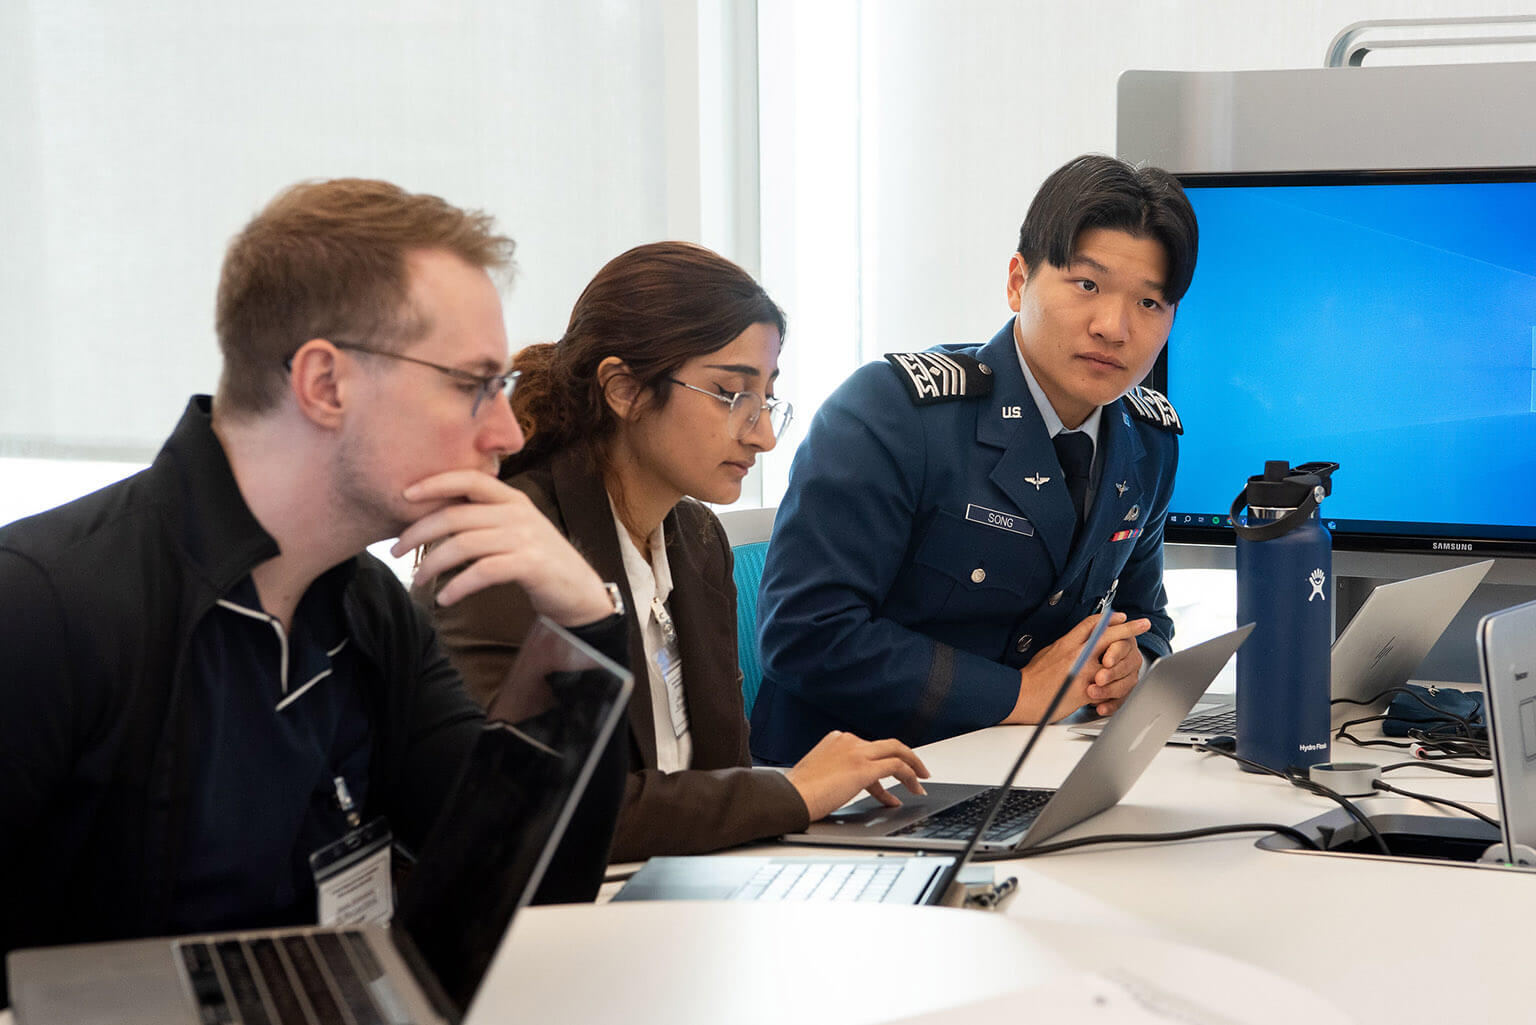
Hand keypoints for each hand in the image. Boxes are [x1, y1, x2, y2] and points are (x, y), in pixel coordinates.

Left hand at [392, 470, 612, 625]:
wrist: (578, 590)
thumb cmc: (538, 560)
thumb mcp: (515, 529)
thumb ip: (485, 518)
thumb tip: (436, 517)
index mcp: (512, 499)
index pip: (469, 478)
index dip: (435, 483)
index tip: (405, 494)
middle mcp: (518, 513)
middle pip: (456, 515)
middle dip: (418, 532)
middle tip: (394, 550)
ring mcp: (525, 538)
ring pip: (463, 545)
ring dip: (432, 564)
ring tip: (418, 580)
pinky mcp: (529, 565)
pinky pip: (482, 572)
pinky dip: (458, 587)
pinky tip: (446, 598)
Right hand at [784, 731, 930, 820]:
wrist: (789, 797)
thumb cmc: (797, 793)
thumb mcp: (818, 775)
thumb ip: (836, 774)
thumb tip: (847, 786)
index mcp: (835, 740)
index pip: (868, 749)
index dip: (883, 765)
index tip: (888, 780)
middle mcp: (847, 740)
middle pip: (888, 744)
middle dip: (907, 757)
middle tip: (919, 770)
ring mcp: (856, 752)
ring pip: (897, 751)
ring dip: (913, 767)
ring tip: (921, 782)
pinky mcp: (863, 767)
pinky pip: (896, 766)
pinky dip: (910, 776)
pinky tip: (915, 788)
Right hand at [1003, 612, 1149, 723]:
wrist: (1021, 695)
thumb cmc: (1032, 678)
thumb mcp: (1048, 652)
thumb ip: (1066, 646)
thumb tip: (1076, 642)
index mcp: (1067, 643)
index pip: (1092, 624)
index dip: (1109, 619)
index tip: (1120, 617)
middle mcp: (1076, 654)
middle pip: (1108, 636)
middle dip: (1129, 628)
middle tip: (1143, 623)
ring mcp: (1082, 672)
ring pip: (1112, 660)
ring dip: (1129, 657)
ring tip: (1140, 655)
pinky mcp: (1084, 691)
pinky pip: (1107, 688)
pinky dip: (1115, 687)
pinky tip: (1124, 684)